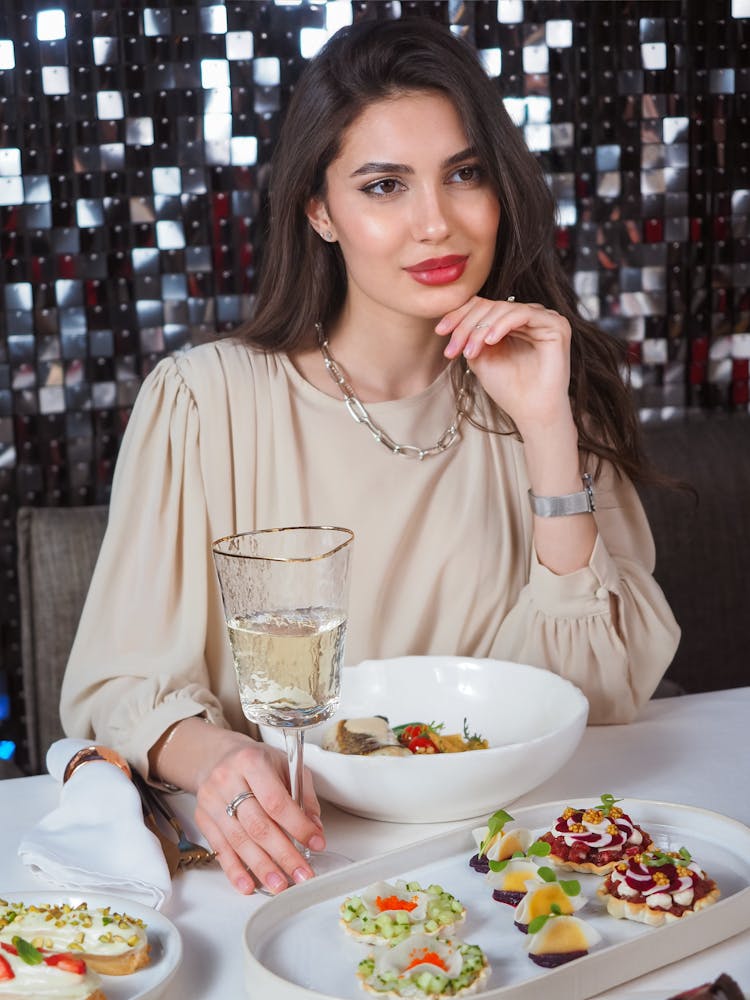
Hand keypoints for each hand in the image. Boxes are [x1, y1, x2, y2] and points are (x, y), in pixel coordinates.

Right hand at [192, 732, 323, 894]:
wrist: (218, 757)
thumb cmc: (256, 762)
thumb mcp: (285, 765)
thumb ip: (303, 795)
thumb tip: (315, 828)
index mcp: (252, 762)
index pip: (276, 801)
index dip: (298, 826)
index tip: (315, 843)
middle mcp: (228, 780)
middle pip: (258, 825)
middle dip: (283, 854)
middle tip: (301, 874)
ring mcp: (212, 801)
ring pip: (239, 841)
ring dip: (261, 867)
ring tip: (280, 884)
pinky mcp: (203, 819)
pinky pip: (220, 849)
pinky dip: (235, 870)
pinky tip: (248, 885)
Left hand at [436, 296, 572, 434]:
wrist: (531, 412)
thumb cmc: (508, 389)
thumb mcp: (480, 357)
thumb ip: (469, 335)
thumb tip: (453, 318)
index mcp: (511, 322)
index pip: (482, 306)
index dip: (459, 315)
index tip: (440, 332)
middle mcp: (528, 317)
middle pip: (490, 306)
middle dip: (466, 326)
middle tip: (453, 348)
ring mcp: (543, 319)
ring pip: (503, 308)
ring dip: (481, 329)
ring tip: (471, 351)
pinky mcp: (556, 325)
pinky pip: (523, 313)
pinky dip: (502, 325)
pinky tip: (490, 341)